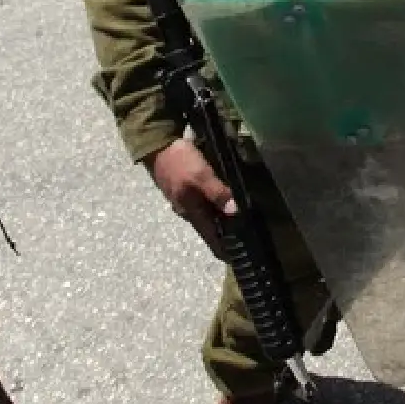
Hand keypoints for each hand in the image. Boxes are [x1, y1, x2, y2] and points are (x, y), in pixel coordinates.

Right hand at [145, 138, 235, 257]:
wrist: (158, 145)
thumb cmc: (180, 162)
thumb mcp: (201, 176)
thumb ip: (217, 193)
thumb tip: (235, 211)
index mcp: (191, 211)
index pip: (210, 238)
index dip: (223, 249)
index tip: (238, 258)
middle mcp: (187, 210)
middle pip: (210, 228)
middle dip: (226, 234)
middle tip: (246, 236)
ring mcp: (185, 199)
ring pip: (207, 214)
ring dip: (221, 219)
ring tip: (239, 220)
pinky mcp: (185, 188)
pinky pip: (204, 202)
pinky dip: (215, 204)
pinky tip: (225, 199)